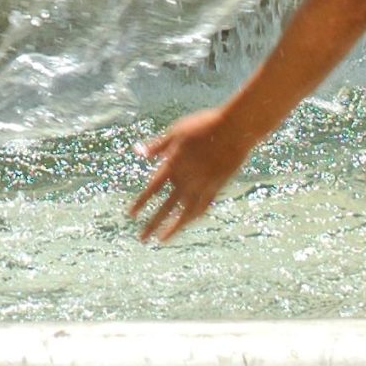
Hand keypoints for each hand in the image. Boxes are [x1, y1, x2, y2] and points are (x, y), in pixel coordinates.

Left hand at [128, 105, 258, 242]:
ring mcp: (203, 186)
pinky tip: (187, 221)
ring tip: (163, 239)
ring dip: (173, 227)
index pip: (153, 188)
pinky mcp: (217, 187)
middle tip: (142, 238)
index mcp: (173, 165)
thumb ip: (157, 146)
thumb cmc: (203, 126)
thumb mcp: (176, 131)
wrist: (234, 129)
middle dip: (153, 223)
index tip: (131, 215)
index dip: (141, 202)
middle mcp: (187, 180)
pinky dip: (192, 217)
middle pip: (166, 207)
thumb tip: (138, 153)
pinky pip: (202, 207)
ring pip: (185, 213)